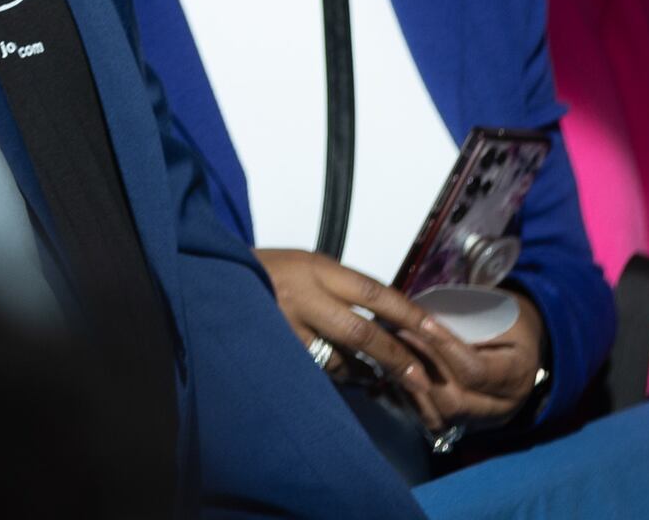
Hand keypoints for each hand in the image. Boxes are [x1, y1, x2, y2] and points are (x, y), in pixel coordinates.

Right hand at [255, 252, 545, 433]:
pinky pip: (315, 371)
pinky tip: (351, 381)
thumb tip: (385, 316)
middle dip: (396, 357)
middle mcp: (306, 296)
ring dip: (366, 374)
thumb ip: (341, 289)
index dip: (408, 313)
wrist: (212, 278)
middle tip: (422, 378)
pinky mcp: (275, 351)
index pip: (375, 292)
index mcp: (318, 268)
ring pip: (338, 359)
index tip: (436, 332)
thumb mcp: (306, 266)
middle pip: (362, 331)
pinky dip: (337, 378)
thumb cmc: (265, 272)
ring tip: (385, 383)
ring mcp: (287, 327)